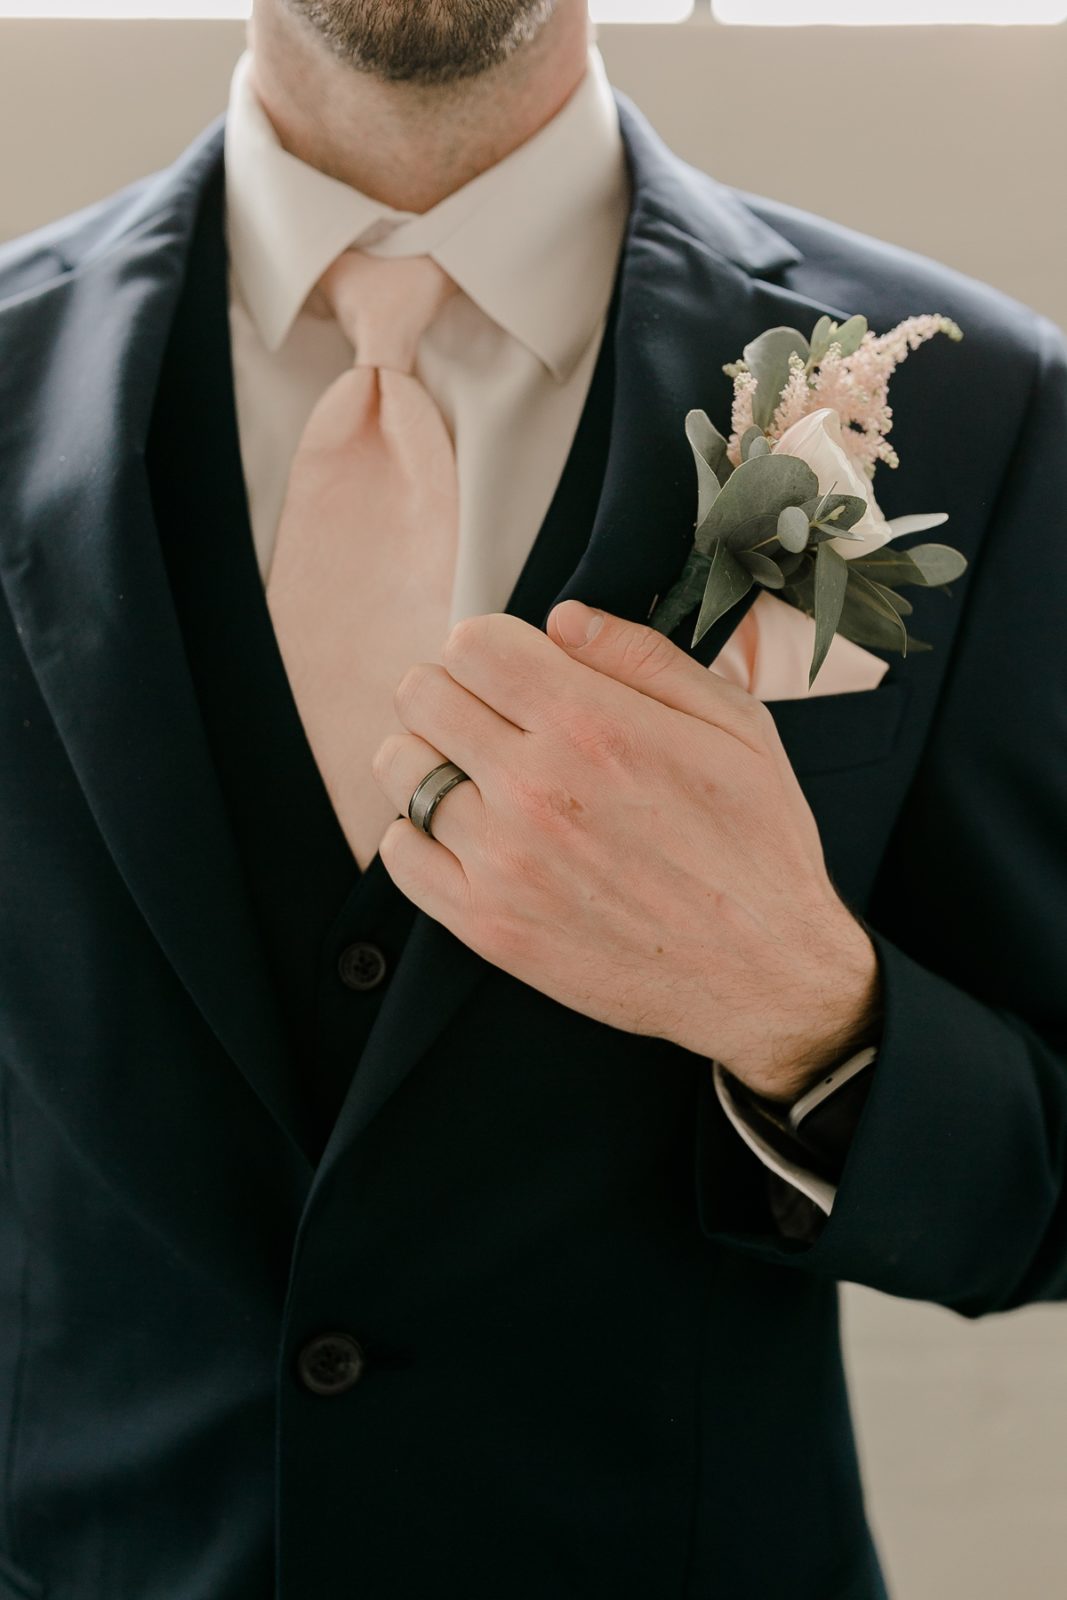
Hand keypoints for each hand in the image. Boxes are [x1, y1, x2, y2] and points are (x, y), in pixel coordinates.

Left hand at [372, 600, 881, 1102]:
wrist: (765, 975)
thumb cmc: (758, 846)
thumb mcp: (736, 726)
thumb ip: (643, 657)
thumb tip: (562, 620)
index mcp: (593, 725)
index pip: (471, 644)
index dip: (490, 647)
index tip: (513, 673)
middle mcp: (535, 788)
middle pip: (422, 696)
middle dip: (452, 693)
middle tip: (490, 720)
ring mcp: (504, 861)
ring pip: (401, 769)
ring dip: (430, 759)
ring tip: (476, 776)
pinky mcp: (488, 925)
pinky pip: (399, 853)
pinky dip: (418, 834)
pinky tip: (464, 834)